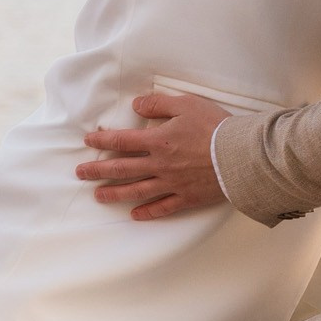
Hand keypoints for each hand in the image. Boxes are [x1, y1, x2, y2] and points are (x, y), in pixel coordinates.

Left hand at [76, 91, 230, 219]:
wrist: (240, 155)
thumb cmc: (215, 127)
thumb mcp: (187, 104)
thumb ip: (158, 105)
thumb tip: (137, 106)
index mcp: (158, 141)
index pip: (122, 141)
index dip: (102, 141)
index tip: (88, 142)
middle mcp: (160, 165)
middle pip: (122, 169)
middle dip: (98, 170)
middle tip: (80, 173)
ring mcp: (172, 184)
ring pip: (137, 190)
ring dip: (114, 194)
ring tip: (98, 196)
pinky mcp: (187, 197)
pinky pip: (163, 207)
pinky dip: (148, 212)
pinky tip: (135, 215)